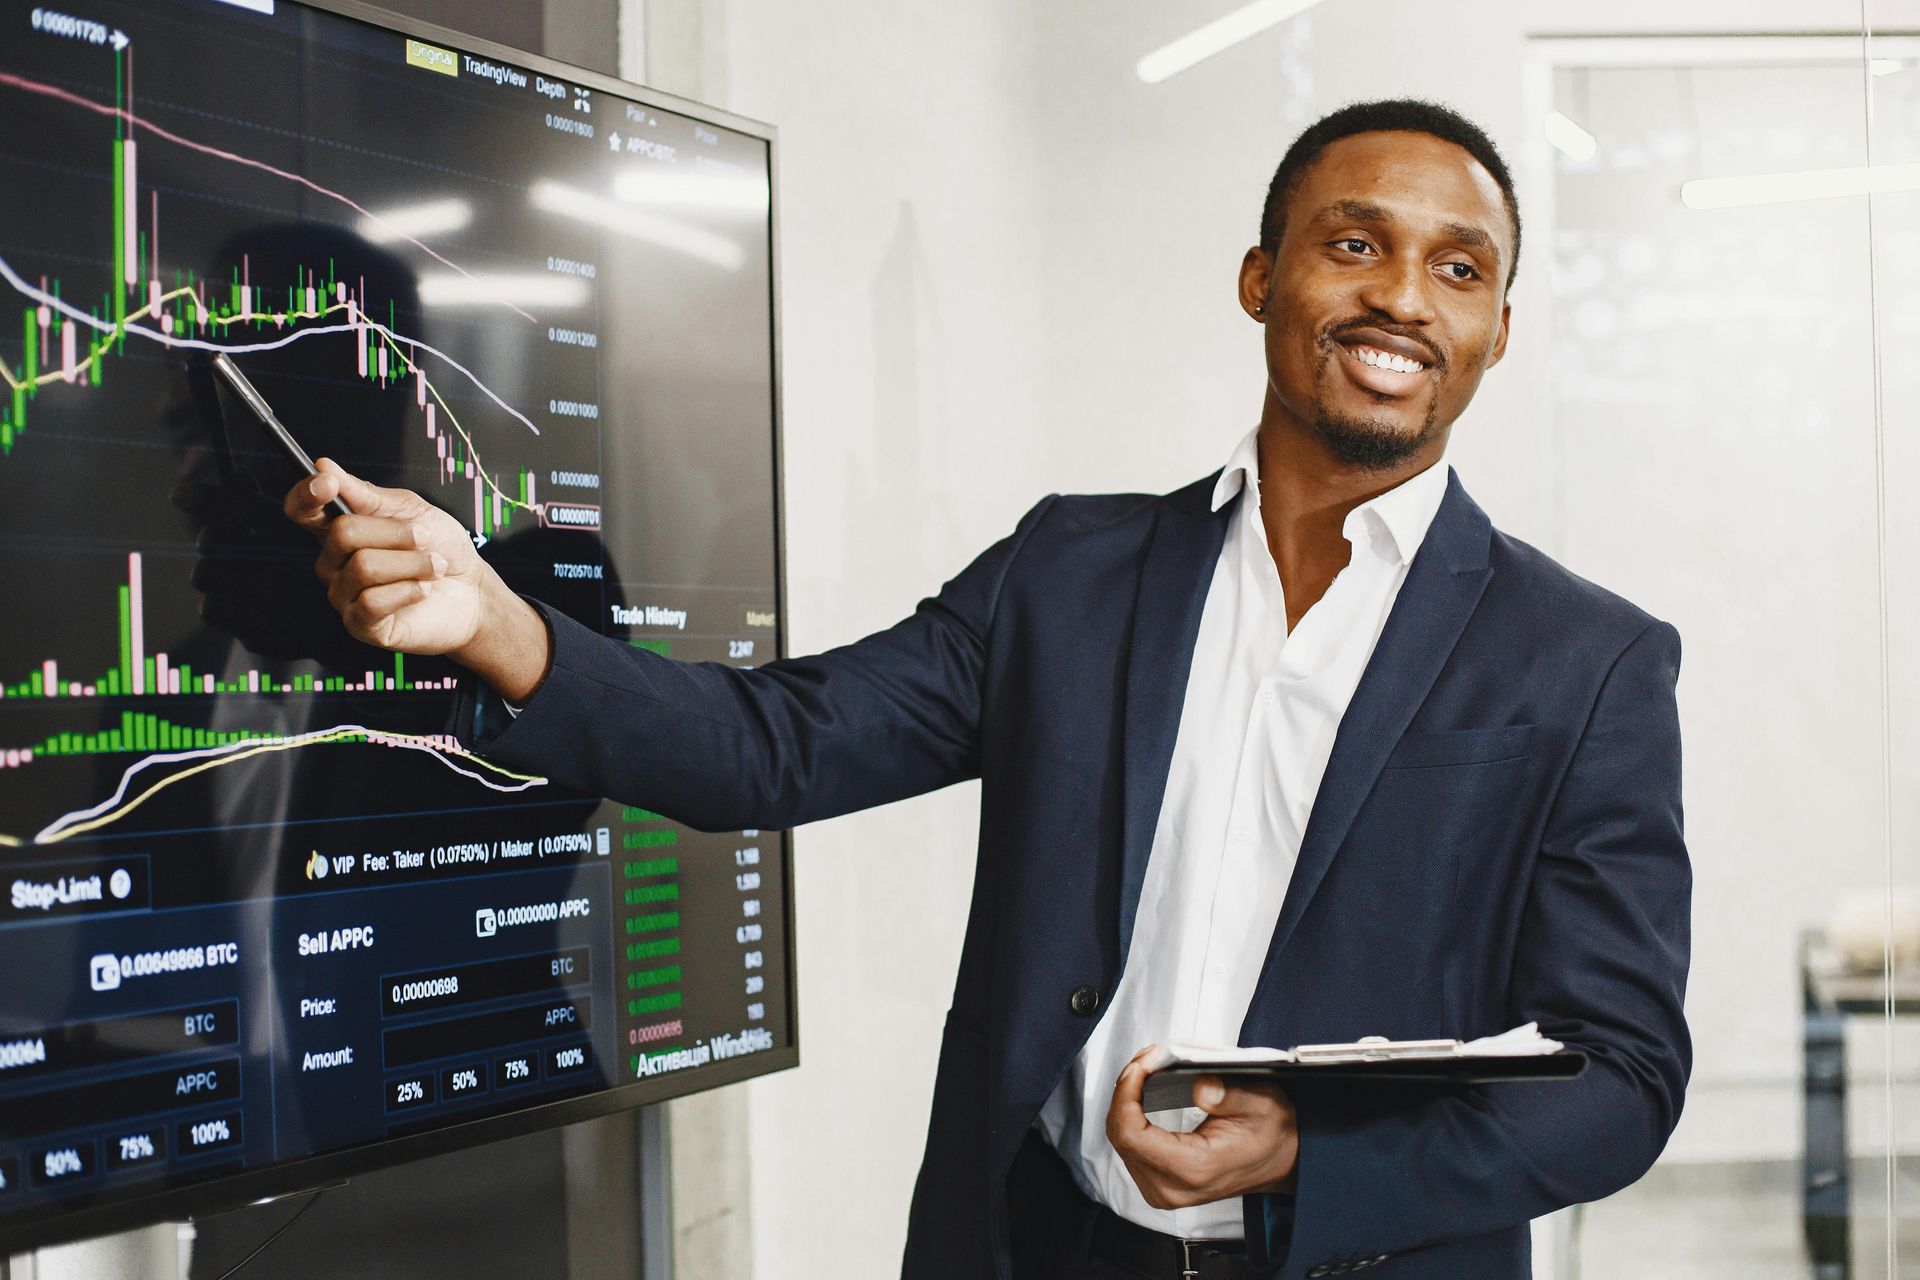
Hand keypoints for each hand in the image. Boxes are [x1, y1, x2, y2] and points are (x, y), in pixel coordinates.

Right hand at [283, 459, 549, 700]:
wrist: (472, 589)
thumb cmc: (440, 546)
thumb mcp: (410, 510)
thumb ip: (366, 494)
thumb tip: (323, 466)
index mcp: (340, 528)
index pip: (302, 510)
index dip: (306, 495)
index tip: (328, 483)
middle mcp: (333, 562)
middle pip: (343, 533)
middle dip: (396, 532)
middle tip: (425, 539)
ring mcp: (344, 595)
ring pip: (363, 567)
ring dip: (411, 563)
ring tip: (433, 567)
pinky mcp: (361, 625)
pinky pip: (372, 602)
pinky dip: (408, 590)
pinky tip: (423, 590)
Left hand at [1105, 1045, 1299, 1209]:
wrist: (1282, 1162)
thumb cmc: (1271, 1133)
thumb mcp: (1261, 1103)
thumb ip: (1229, 1095)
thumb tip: (1201, 1087)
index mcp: (1194, 1168)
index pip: (1131, 1134)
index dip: (1126, 1094)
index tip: (1141, 1066)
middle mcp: (1173, 1187)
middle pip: (1121, 1136)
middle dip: (1126, 1091)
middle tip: (1146, 1061)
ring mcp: (1163, 1191)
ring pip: (1121, 1141)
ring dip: (1126, 1102)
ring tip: (1145, 1072)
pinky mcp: (1160, 1185)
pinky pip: (1130, 1149)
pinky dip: (1131, 1117)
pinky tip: (1142, 1096)